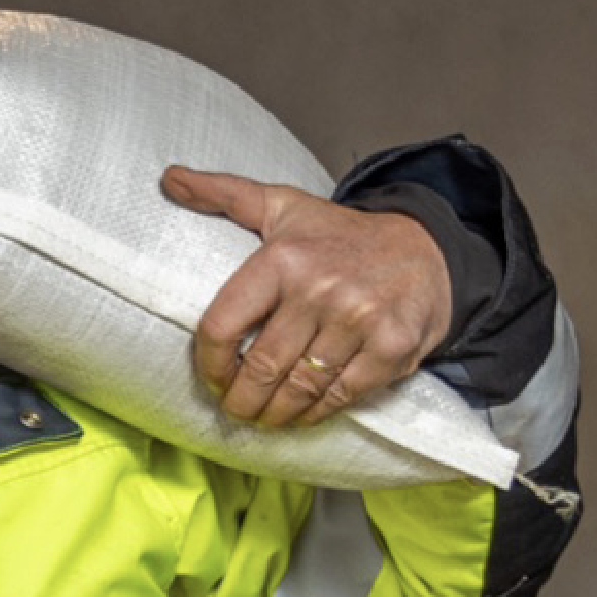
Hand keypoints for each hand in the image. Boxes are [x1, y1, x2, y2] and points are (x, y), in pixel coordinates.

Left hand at [161, 164, 453, 427]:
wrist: (426, 250)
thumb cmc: (340, 237)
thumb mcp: (283, 207)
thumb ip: (225, 195)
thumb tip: (170, 178)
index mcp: (283, 258)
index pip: (222, 326)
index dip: (209, 365)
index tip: (212, 378)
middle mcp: (320, 288)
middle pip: (260, 368)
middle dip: (241, 401)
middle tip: (235, 410)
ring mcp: (359, 321)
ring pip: (298, 389)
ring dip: (275, 414)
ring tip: (264, 418)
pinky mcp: (390, 348)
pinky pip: (339, 396)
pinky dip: (317, 413)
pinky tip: (304, 414)